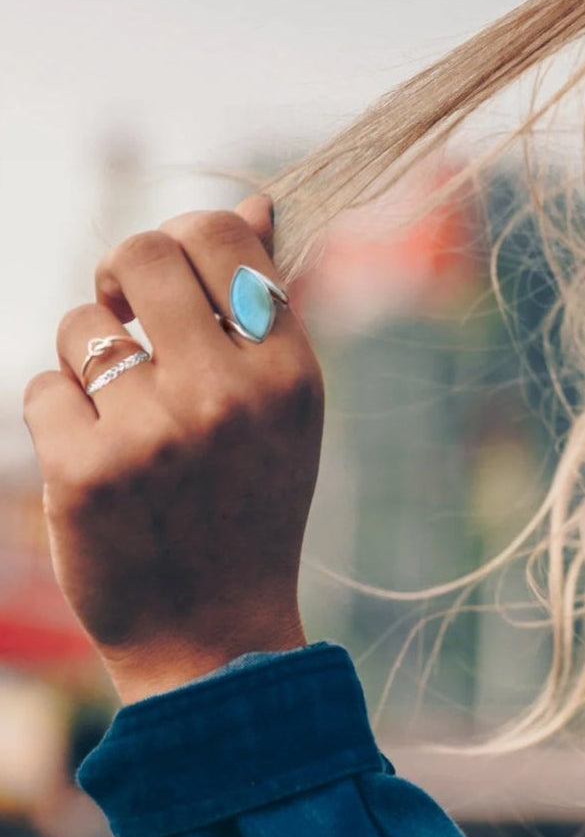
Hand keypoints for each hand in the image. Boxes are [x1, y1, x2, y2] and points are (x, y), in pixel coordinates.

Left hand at [23, 196, 323, 702]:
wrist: (213, 632)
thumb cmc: (250, 506)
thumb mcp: (285, 410)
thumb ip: (265, 309)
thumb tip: (251, 204)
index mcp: (290, 373)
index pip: (222, 237)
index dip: (183, 238)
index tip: (169, 277)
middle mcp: (229, 394)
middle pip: (139, 254)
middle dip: (118, 275)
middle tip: (122, 314)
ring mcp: (156, 433)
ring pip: (79, 327)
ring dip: (88, 361)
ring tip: (125, 421)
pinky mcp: (86, 472)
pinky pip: (42, 388)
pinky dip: (61, 418)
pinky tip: (100, 466)